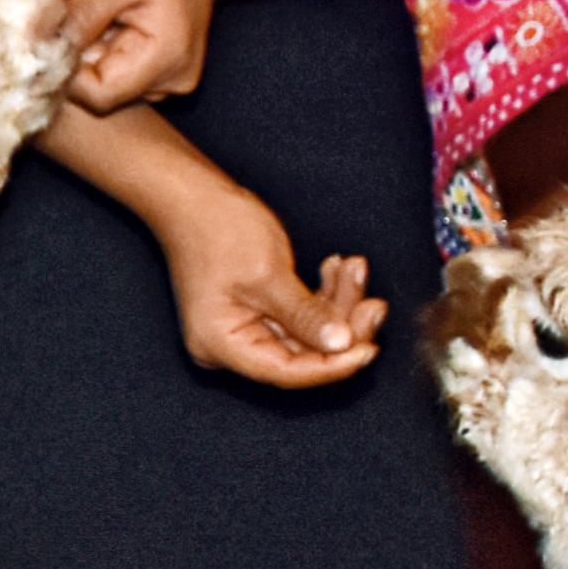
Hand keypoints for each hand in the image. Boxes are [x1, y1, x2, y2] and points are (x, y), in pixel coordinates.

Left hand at [57, 0, 421, 111]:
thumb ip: (78, 14)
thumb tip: (34, 41)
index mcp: (166, 60)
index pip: (96, 95)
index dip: (64, 68)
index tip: (47, 31)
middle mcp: (169, 82)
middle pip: (96, 89)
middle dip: (70, 50)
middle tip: (59, 4)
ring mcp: (162, 80)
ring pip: (99, 78)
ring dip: (81, 45)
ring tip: (87, 4)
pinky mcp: (151, 72)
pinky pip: (109, 68)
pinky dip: (93, 43)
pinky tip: (97, 16)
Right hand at [153, 179, 388, 389]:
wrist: (193, 196)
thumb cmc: (218, 229)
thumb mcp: (268, 275)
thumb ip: (305, 316)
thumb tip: (341, 346)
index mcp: (222, 344)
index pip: (286, 372)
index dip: (331, 366)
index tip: (368, 349)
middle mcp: (229, 345)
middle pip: (300, 355)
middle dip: (341, 328)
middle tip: (374, 304)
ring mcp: (242, 328)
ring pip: (305, 332)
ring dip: (336, 304)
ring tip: (354, 269)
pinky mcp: (255, 311)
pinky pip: (298, 315)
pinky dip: (321, 295)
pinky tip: (336, 268)